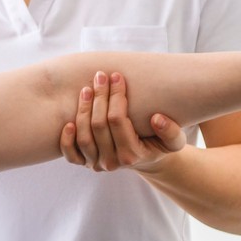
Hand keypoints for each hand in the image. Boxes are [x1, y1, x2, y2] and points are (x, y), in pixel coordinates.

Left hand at [61, 70, 186, 172]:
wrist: (145, 160)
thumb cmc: (159, 143)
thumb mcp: (174, 141)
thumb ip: (172, 132)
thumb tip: (156, 119)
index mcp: (132, 155)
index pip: (118, 121)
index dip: (116, 96)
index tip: (117, 77)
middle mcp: (112, 162)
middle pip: (98, 126)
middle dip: (99, 97)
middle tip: (100, 76)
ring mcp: (96, 164)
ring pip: (83, 137)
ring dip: (83, 110)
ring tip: (87, 89)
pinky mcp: (85, 164)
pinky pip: (70, 155)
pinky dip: (66, 139)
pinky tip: (69, 121)